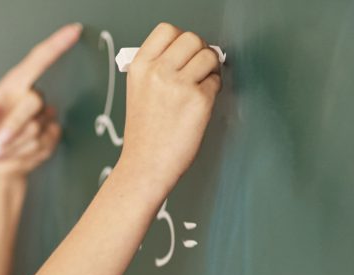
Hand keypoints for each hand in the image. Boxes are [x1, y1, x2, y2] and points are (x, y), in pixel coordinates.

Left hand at [0, 23, 81, 179]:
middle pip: (34, 101)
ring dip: (14, 145)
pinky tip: (13, 155)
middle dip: (14, 126)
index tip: (73, 31)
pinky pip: (43, 144)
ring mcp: (44, 117)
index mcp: (14, 86)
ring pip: (36, 129)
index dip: (56, 45)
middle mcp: (31, 98)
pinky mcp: (51, 136)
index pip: (38, 60)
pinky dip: (24, 154)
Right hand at [116, 23, 221, 186]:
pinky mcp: (199, 100)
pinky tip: (201, 104)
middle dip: (200, 52)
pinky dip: (213, 90)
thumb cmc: (144, 135)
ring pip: (208, 56)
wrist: (146, 165)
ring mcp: (179, 85)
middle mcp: (158, 71)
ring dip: (210, 69)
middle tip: (198, 68)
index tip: (184, 52)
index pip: (167, 31)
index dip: (181, 39)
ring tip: (202, 85)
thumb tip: (188, 54)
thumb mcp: (138, 92)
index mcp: (139, 67)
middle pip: (192, 39)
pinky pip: (216, 81)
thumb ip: (157, 69)